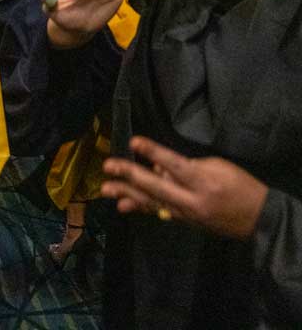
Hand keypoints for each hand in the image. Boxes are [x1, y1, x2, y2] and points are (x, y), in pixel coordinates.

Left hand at [101, 136, 268, 240]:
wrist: (257, 219)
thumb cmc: (240, 186)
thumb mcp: (219, 168)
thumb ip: (187, 166)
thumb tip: (160, 167)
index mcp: (204, 181)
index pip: (174, 164)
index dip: (153, 152)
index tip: (134, 141)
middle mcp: (191, 199)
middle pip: (156, 186)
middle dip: (130, 175)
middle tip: (108, 166)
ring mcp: (185, 213)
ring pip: (151, 201)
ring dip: (126, 193)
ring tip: (105, 188)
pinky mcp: (182, 221)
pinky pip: (157, 211)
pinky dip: (139, 207)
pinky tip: (122, 205)